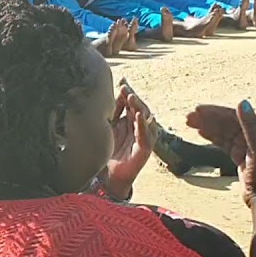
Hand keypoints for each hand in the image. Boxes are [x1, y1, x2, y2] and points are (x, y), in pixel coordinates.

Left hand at [105, 82, 156, 199]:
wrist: (110, 174)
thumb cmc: (110, 151)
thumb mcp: (109, 128)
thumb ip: (113, 113)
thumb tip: (114, 94)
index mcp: (132, 121)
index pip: (132, 103)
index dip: (128, 93)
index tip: (122, 82)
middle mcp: (140, 127)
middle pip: (140, 108)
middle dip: (133, 97)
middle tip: (126, 88)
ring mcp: (145, 137)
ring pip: (146, 118)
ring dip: (139, 107)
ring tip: (131, 97)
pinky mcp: (145, 148)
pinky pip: (145, 135)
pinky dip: (142, 124)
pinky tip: (138, 115)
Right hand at [186, 101, 255, 205]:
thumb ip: (250, 125)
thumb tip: (242, 102)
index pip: (234, 115)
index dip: (215, 111)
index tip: (197, 109)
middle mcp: (255, 134)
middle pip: (227, 122)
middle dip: (207, 118)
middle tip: (187, 117)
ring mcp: (247, 145)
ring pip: (223, 132)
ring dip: (207, 126)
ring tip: (189, 123)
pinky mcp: (240, 155)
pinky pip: (223, 142)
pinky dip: (212, 137)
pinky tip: (201, 133)